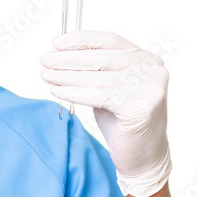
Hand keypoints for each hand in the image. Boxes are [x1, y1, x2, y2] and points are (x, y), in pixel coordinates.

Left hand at [39, 30, 171, 196]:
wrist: (142, 156)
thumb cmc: (122, 121)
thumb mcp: (109, 87)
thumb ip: (95, 70)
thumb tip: (60, 53)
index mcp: (146, 59)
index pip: (109, 40)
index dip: (81, 40)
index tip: (56, 43)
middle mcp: (152, 69)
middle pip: (101, 58)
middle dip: (68, 59)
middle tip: (44, 60)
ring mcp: (149, 87)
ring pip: (96, 78)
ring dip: (66, 76)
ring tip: (46, 75)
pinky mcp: (141, 107)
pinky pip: (98, 96)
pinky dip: (73, 93)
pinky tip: (57, 91)